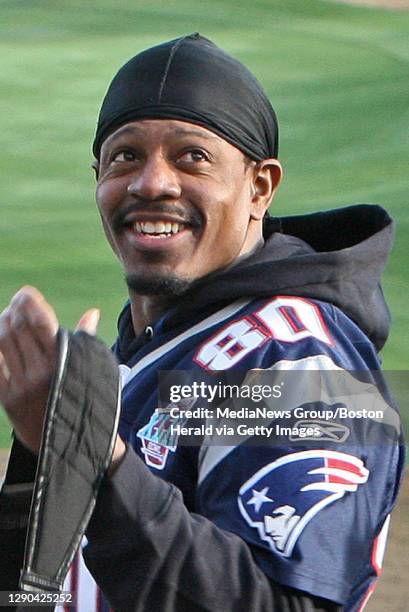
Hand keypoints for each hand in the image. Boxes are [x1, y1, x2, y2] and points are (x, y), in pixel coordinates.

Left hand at [0, 286, 98, 452]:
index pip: (40, 323)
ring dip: (3, 324)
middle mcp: (40, 372)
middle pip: (18, 329)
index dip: (31, 303)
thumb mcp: (93, 370)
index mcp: (64, 363)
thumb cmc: (89, 403)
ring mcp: (20, 386)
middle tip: (17, 301)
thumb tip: (92, 312)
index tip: (27, 292)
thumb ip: (87, 340)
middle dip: (15, 310)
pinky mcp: (6, 399)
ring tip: (8, 316)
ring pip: (3, 343)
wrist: (74, 447)